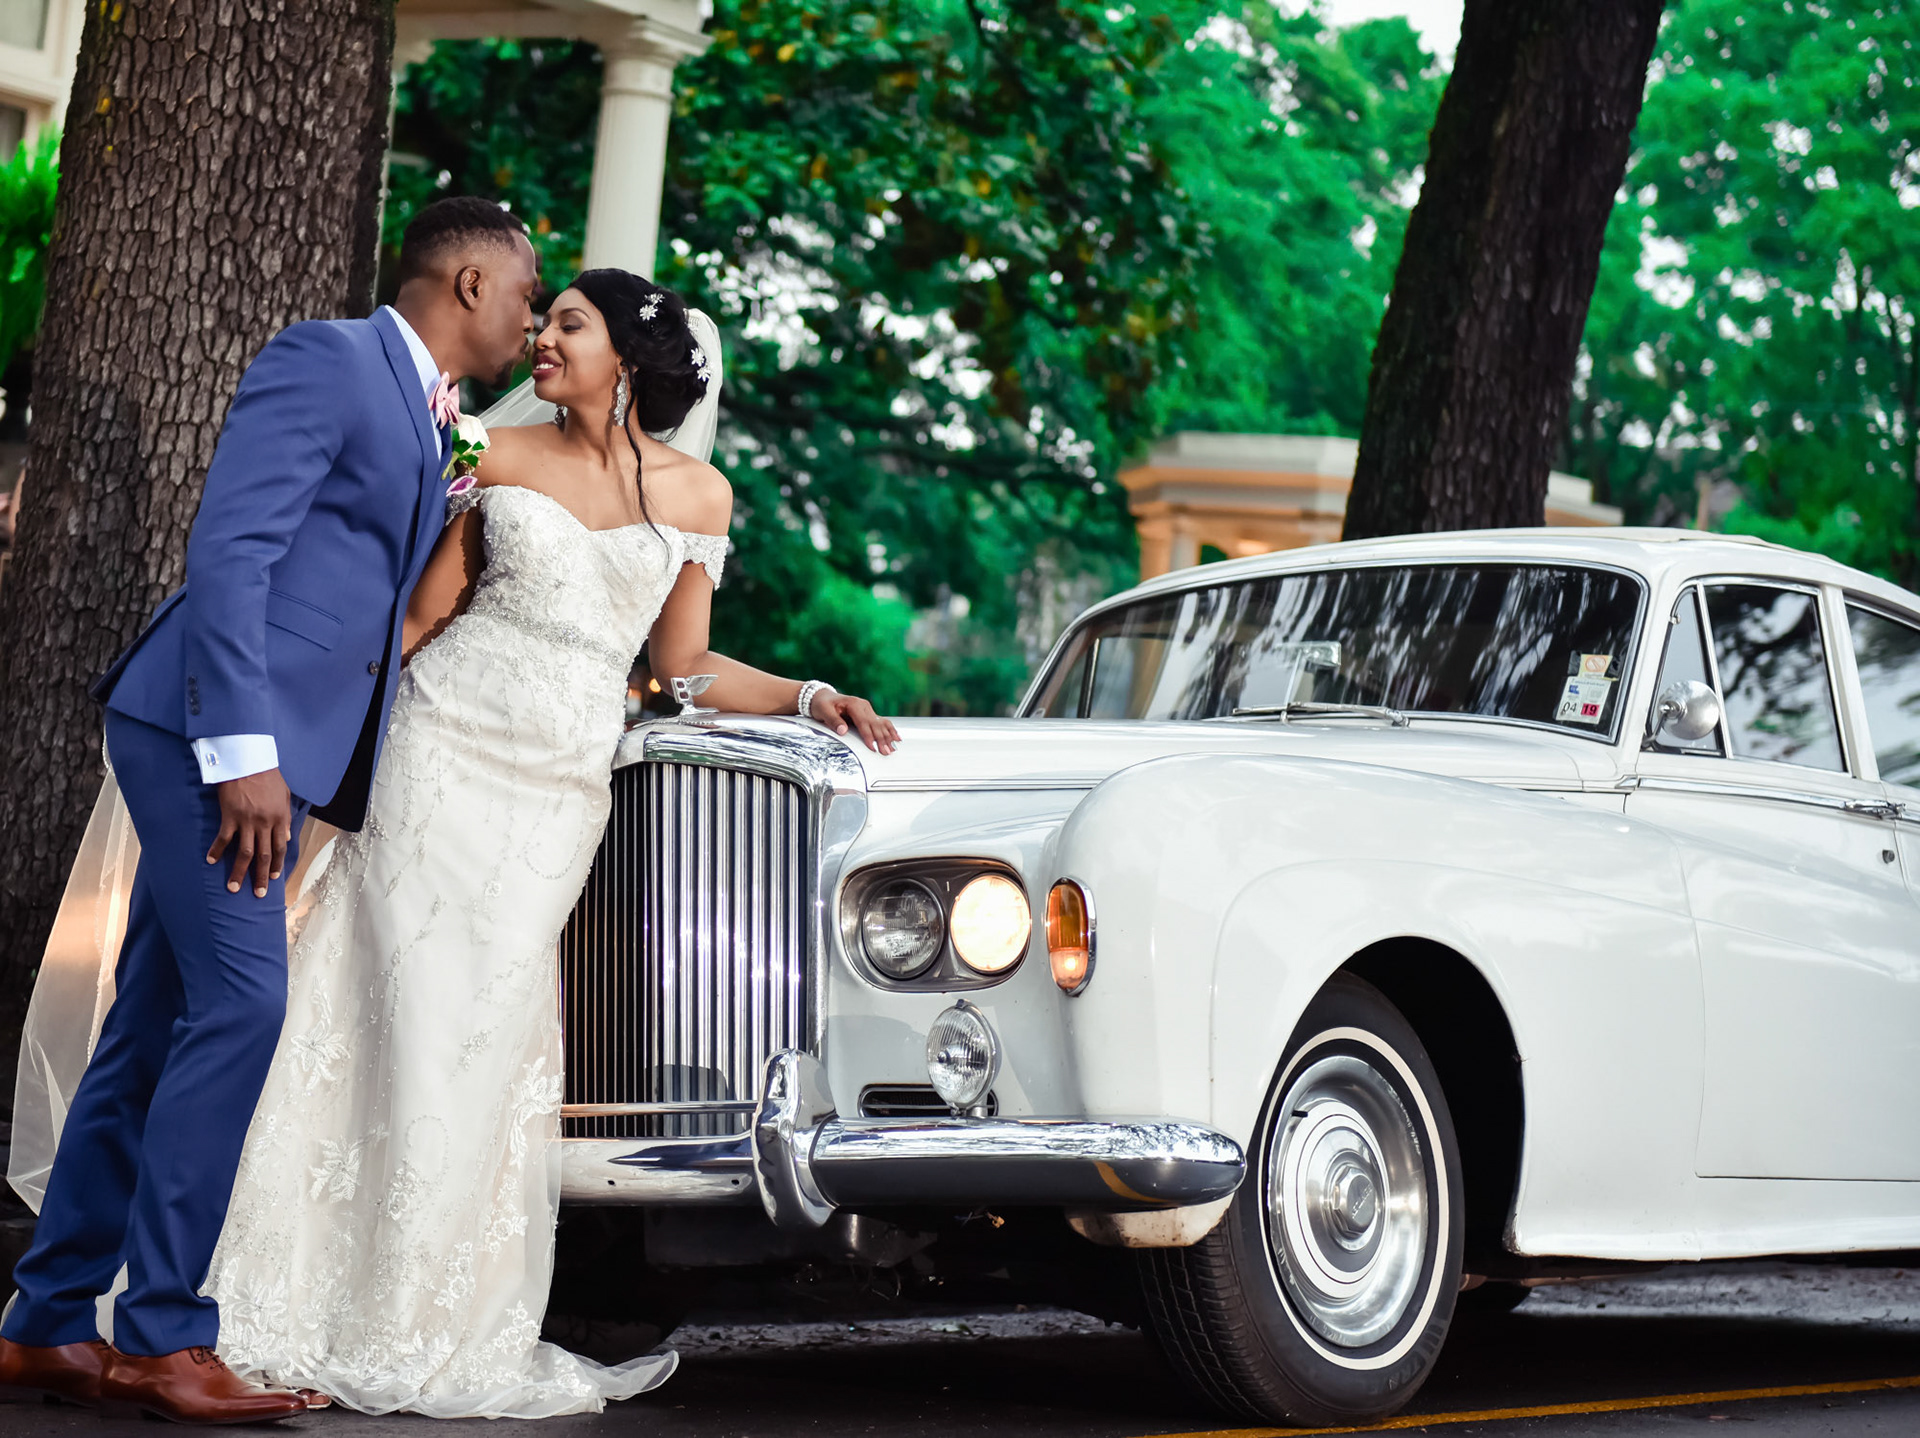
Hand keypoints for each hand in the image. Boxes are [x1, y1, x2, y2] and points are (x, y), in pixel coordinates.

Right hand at [207, 768, 292, 897]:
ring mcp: (247, 821)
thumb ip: (285, 817)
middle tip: (258, 894)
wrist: (247, 761)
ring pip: (244, 853)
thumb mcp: (284, 796)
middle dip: (260, 877)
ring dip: (239, 872)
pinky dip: (217, 851)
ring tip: (233, 887)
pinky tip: (211, 861)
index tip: (273, 878)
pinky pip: (223, 838)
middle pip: (264, 856)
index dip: (276, 864)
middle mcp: (264, 824)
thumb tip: (285, 836)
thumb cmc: (267, 776)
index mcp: (278, 819)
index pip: (279, 847)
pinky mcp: (230, 816)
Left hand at [811, 690, 900, 755]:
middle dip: (881, 739)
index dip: (868, 736)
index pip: (864, 722)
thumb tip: (843, 731)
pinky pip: (881, 722)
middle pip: (875, 724)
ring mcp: (867, 709)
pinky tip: (897, 737)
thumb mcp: (823, 711)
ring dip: (887, 737)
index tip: (872, 747)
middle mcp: (863, 705)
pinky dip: (889, 730)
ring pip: (880, 724)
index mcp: (854, 704)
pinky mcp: (868, 714)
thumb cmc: (822, 704)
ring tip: (892, 748)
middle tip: (886, 752)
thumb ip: (833, 721)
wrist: (822, 697)